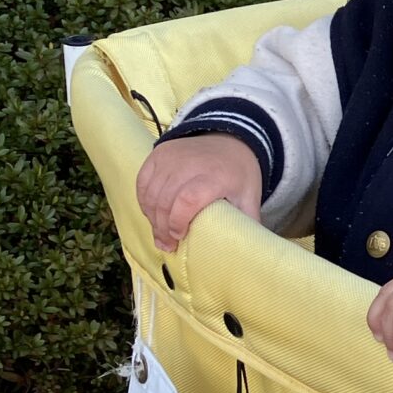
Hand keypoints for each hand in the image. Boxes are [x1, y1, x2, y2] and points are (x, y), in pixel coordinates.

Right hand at [136, 134, 263, 250]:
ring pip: (151, 193)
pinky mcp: (159, 153)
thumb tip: (243, 252)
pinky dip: (144, 201)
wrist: (230, 139)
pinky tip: (151, 215)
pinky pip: (142, 182)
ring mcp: (171, 156)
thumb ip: (246, 223)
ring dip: (152, 218)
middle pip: (165, 200)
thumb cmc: (238, 174)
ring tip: (160, 235)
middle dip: (162, 227)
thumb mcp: (249, 197)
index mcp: (216, 176)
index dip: (178, 221)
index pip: (188, 199)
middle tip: (167, 245)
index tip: (180, 237)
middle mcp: (190, 163)